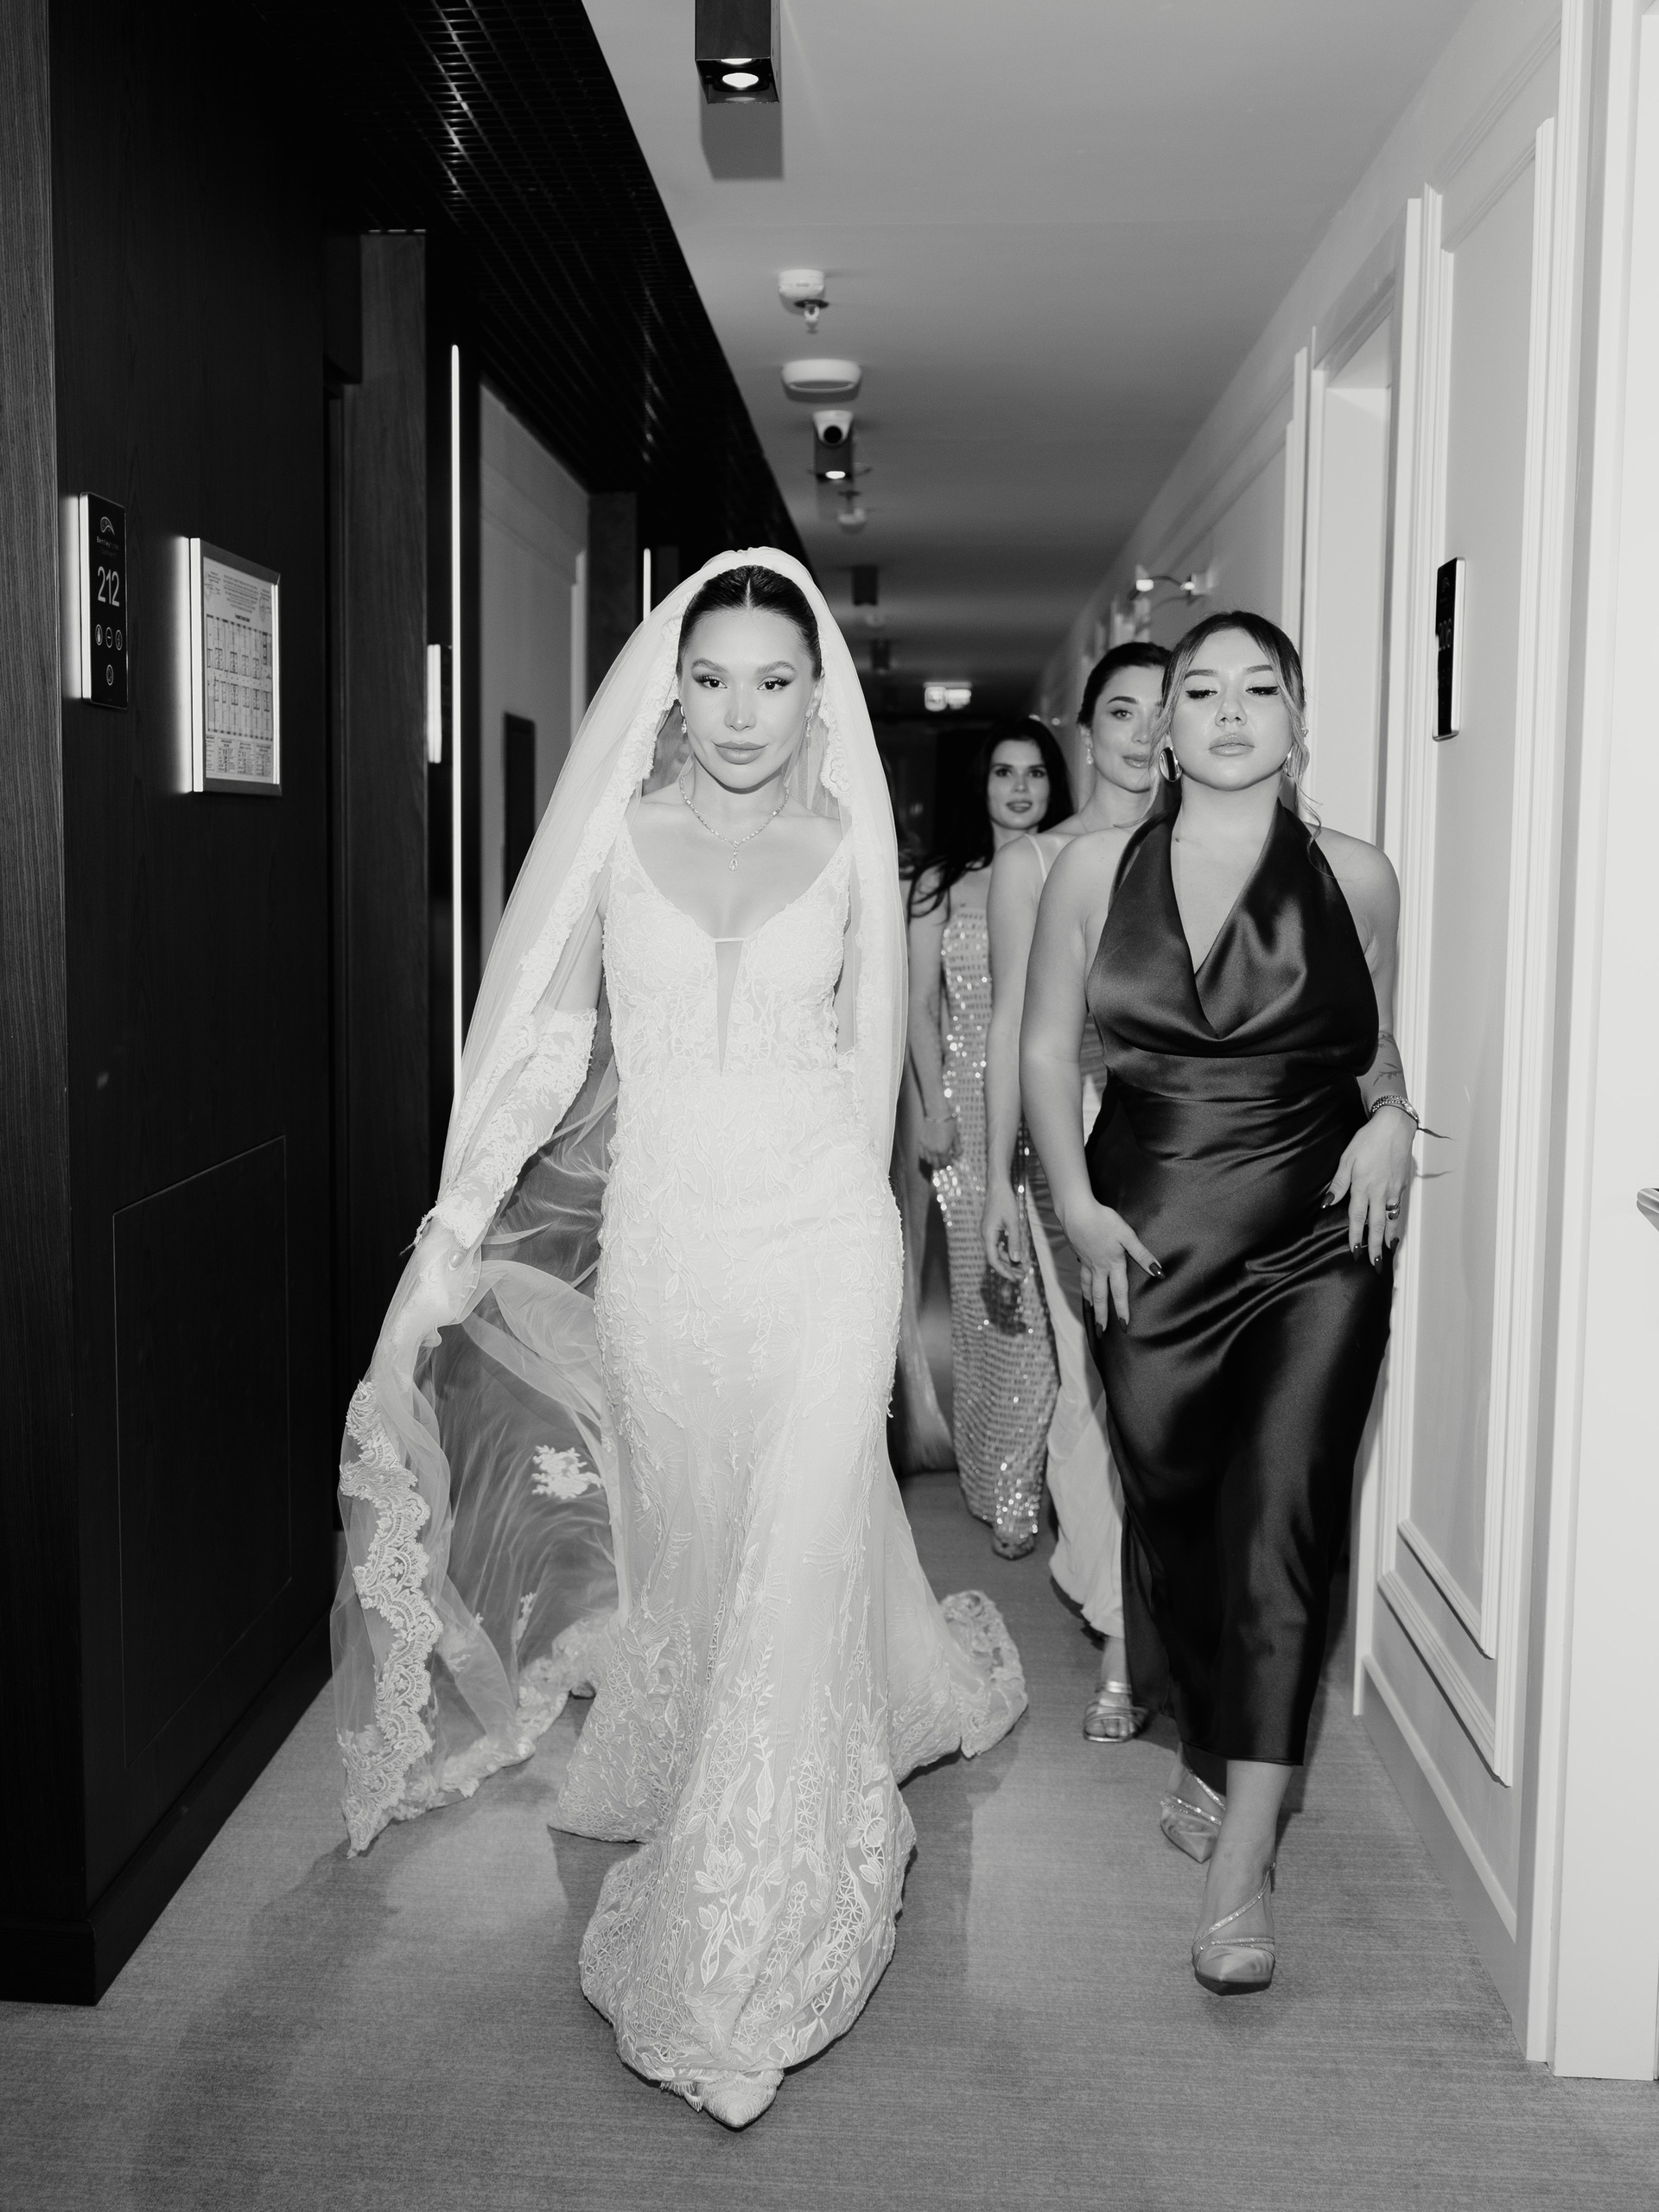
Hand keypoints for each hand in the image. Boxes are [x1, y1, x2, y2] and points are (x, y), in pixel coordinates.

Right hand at [919, 1110, 959, 1169]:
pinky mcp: (920, 1142)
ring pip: (928, 1160)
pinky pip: (921, 1154)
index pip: (945, 1163)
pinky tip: (929, 1153)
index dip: (949, 1163)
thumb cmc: (948, 1124)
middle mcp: (933, 1151)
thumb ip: (957, 1149)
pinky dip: (925, 1156)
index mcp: (942, 1150)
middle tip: (944, 1160)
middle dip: (941, 1164)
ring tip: (937, 1157)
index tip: (951, 1161)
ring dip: (933, 1161)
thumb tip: (957, 1155)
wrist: (937, 1113)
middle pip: (936, 1164)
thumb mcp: (956, 1137)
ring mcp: (925, 1147)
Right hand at [982, 1179, 1026, 1282]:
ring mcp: (987, 1233)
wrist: (997, 1187)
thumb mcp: (1013, 1222)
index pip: (993, 1260)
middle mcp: (984, 1236)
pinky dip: (1005, 1252)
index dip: (1004, 1271)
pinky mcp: (990, 1230)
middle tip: (1021, 1276)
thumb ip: (1014, 1241)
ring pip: (995, 1253)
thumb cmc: (1005, 1202)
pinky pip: (996, 1246)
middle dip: (1007, 1269)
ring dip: (1007, 1262)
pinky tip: (1014, 1256)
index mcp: (988, 1236)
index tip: (1014, 1278)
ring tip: (1020, 1269)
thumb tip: (1016, 1260)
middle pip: (994, 1259)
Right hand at [1065, 1198, 1161, 1328]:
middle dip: (1101, 1315)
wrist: (1076, 1212)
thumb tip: (1158, 1272)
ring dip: (1091, 1302)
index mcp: (1113, 1264)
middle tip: (1101, 1330)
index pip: (1119, 1292)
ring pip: (1088, 1287)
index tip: (1123, 1326)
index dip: (1122, 1310)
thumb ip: (1142, 1255)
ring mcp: (1087, 1262)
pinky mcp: (1079, 1254)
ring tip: (1090, 1311)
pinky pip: (1082, 1276)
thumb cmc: (1103, 1221)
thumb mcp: (1127, 1235)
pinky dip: (1084, 1285)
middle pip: (1100, 1296)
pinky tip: (1085, 1285)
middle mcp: (1099, 1267)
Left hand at [1326, 1107, 1415, 1263]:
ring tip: (1388, 1253)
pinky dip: (1398, 1223)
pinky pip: (1399, 1209)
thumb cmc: (1368, 1141)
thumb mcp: (1347, 1159)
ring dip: (1389, 1238)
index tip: (1354, 1252)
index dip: (1356, 1236)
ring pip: (1391, 1219)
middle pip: (1377, 1225)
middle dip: (1375, 1246)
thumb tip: (1327, 1202)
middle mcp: (1380, 1192)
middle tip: (1375, 1263)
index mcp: (1363, 1187)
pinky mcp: (1403, 1185)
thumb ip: (1338, 1183)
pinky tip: (1396, 1231)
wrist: (1394, 1127)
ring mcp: (1394, 1190)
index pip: (1358, 1218)